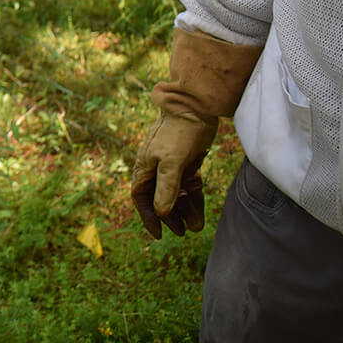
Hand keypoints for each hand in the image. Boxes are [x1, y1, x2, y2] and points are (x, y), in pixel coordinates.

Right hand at [131, 111, 216, 238]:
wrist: (195, 108)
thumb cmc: (179, 133)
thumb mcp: (172, 162)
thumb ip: (166, 188)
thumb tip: (161, 213)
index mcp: (145, 167)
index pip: (142, 197)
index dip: (149, 216)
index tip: (160, 234)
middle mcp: (156, 168)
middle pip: (160, 198)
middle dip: (170, 216)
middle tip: (182, 232)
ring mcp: (172, 166)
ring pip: (177, 194)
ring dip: (185, 210)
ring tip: (196, 226)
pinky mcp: (188, 163)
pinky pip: (189, 187)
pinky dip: (194, 199)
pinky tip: (200, 213)